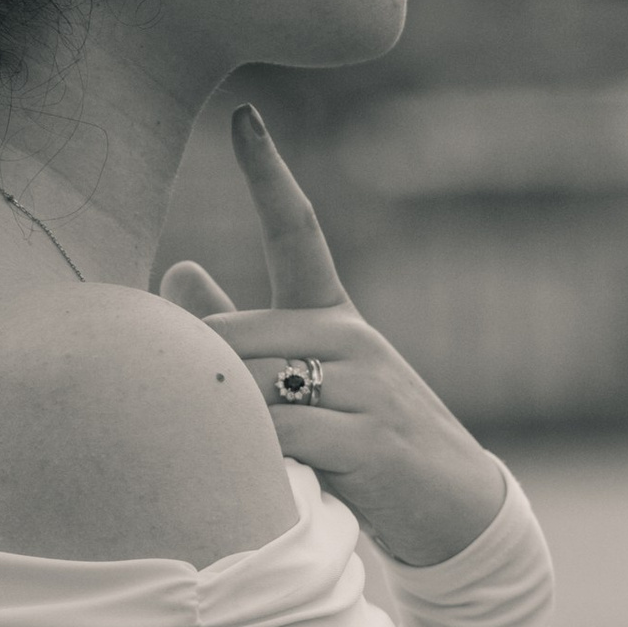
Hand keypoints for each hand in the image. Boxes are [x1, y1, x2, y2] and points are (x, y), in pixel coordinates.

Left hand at [159, 106, 507, 569]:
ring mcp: (366, 387)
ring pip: (254, 389)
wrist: (455, 511)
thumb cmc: (366, 444)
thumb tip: (176, 271)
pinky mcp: (369, 442)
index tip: (241, 114)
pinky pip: (282, 440)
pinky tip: (251, 484)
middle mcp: (352, 337)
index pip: (297, 229)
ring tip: (218, 464)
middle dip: (197, 379)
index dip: (267, 171)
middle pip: (237, 337)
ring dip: (224, 429)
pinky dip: (255, 462)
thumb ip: (243, 333)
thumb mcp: (309, 384)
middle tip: (172, 423)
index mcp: (334, 316)